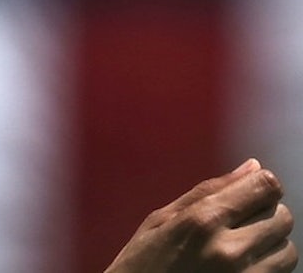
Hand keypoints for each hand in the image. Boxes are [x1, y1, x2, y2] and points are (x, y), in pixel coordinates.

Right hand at [105, 159, 296, 271]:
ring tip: (240, 250)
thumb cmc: (142, 263)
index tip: (248, 192)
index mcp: (202, 221)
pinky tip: (240, 268)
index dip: (261, 185)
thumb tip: (254, 167)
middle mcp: (229, 250)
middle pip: (282, 217)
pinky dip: (267, 268)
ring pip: (287, 250)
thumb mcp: (161, 219)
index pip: (266, 188)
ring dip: (269, 246)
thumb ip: (208, 191)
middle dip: (266, 214)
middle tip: (240, 223)